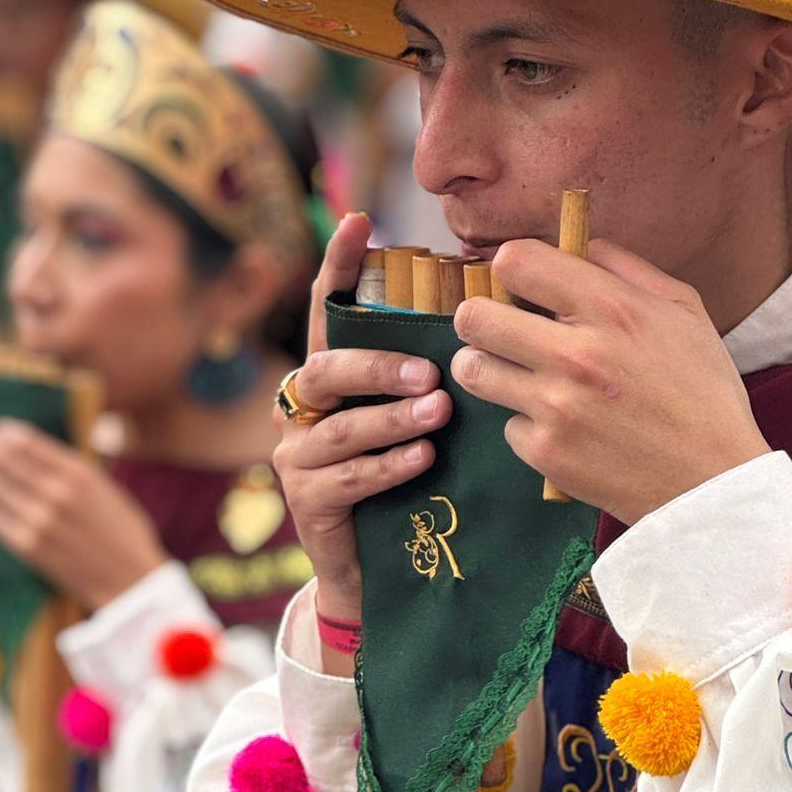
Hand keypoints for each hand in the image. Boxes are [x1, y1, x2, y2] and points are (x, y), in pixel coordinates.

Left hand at [0, 421, 166, 611]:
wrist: (128, 578)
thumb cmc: (122, 531)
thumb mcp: (105, 488)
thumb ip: (72, 469)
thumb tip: (36, 448)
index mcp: (79, 474)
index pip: (28, 441)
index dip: (6, 430)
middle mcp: (57, 493)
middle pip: (6, 458)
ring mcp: (40, 520)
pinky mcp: (29, 546)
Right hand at [272, 213, 451, 618]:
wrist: (379, 571)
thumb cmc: (411, 480)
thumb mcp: (421, 419)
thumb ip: (435, 375)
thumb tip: (494, 324)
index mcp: (332, 376)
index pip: (328, 309)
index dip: (338, 266)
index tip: (360, 221)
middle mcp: (304, 407)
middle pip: (327, 367)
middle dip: (377, 363)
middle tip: (431, 369)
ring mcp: (298, 455)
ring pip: (340, 425)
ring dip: (391, 417)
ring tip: (438, 412)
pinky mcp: (306, 502)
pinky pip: (345, 478)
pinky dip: (387, 466)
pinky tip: (422, 459)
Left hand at [451, 238, 769, 524]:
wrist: (712, 482)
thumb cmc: (703, 392)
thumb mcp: (684, 311)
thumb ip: (628, 268)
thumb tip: (579, 245)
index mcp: (611, 308)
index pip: (514, 261)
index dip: (511, 269)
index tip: (523, 285)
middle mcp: (576, 354)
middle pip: (473, 316)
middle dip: (482, 318)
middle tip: (501, 330)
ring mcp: (555, 406)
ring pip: (472, 369)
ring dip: (488, 367)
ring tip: (516, 374)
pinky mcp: (545, 452)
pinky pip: (506, 424)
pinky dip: (528, 424)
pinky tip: (561, 427)